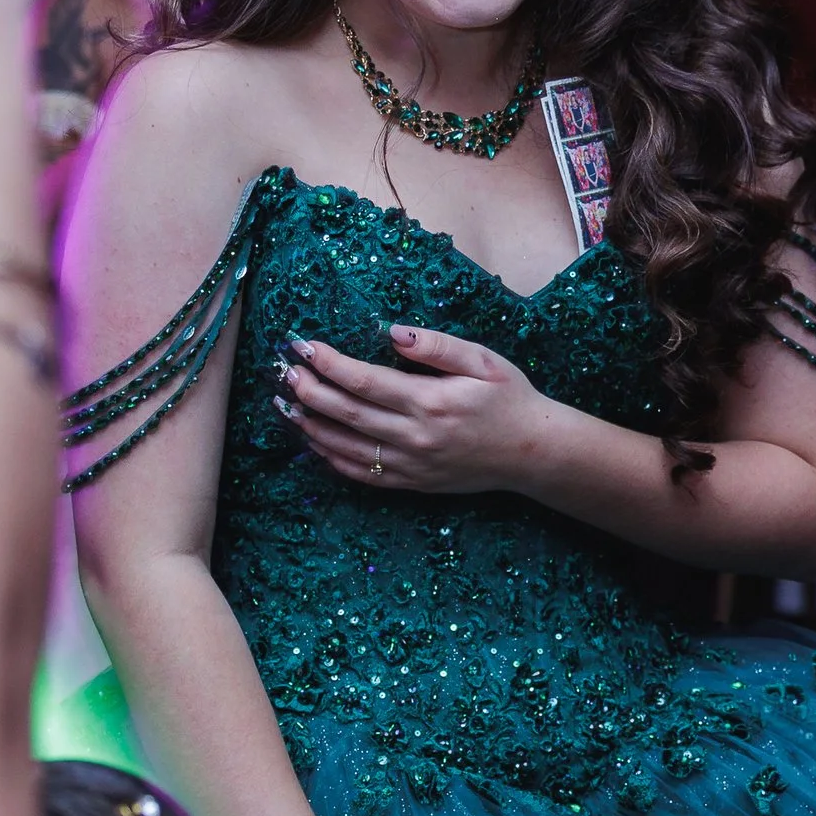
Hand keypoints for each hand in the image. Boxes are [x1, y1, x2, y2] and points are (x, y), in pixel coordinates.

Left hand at [277, 322, 554, 498]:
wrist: (532, 454)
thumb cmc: (509, 399)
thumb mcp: (483, 361)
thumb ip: (437, 346)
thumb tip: (393, 332)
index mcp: (430, 402)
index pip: (364, 381)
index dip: (329, 363)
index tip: (304, 346)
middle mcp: (414, 437)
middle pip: (346, 414)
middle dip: (309, 391)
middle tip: (284, 372)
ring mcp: (410, 465)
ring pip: (346, 447)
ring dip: (311, 425)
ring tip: (285, 405)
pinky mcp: (410, 482)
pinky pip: (361, 474)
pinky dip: (331, 458)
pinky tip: (313, 440)